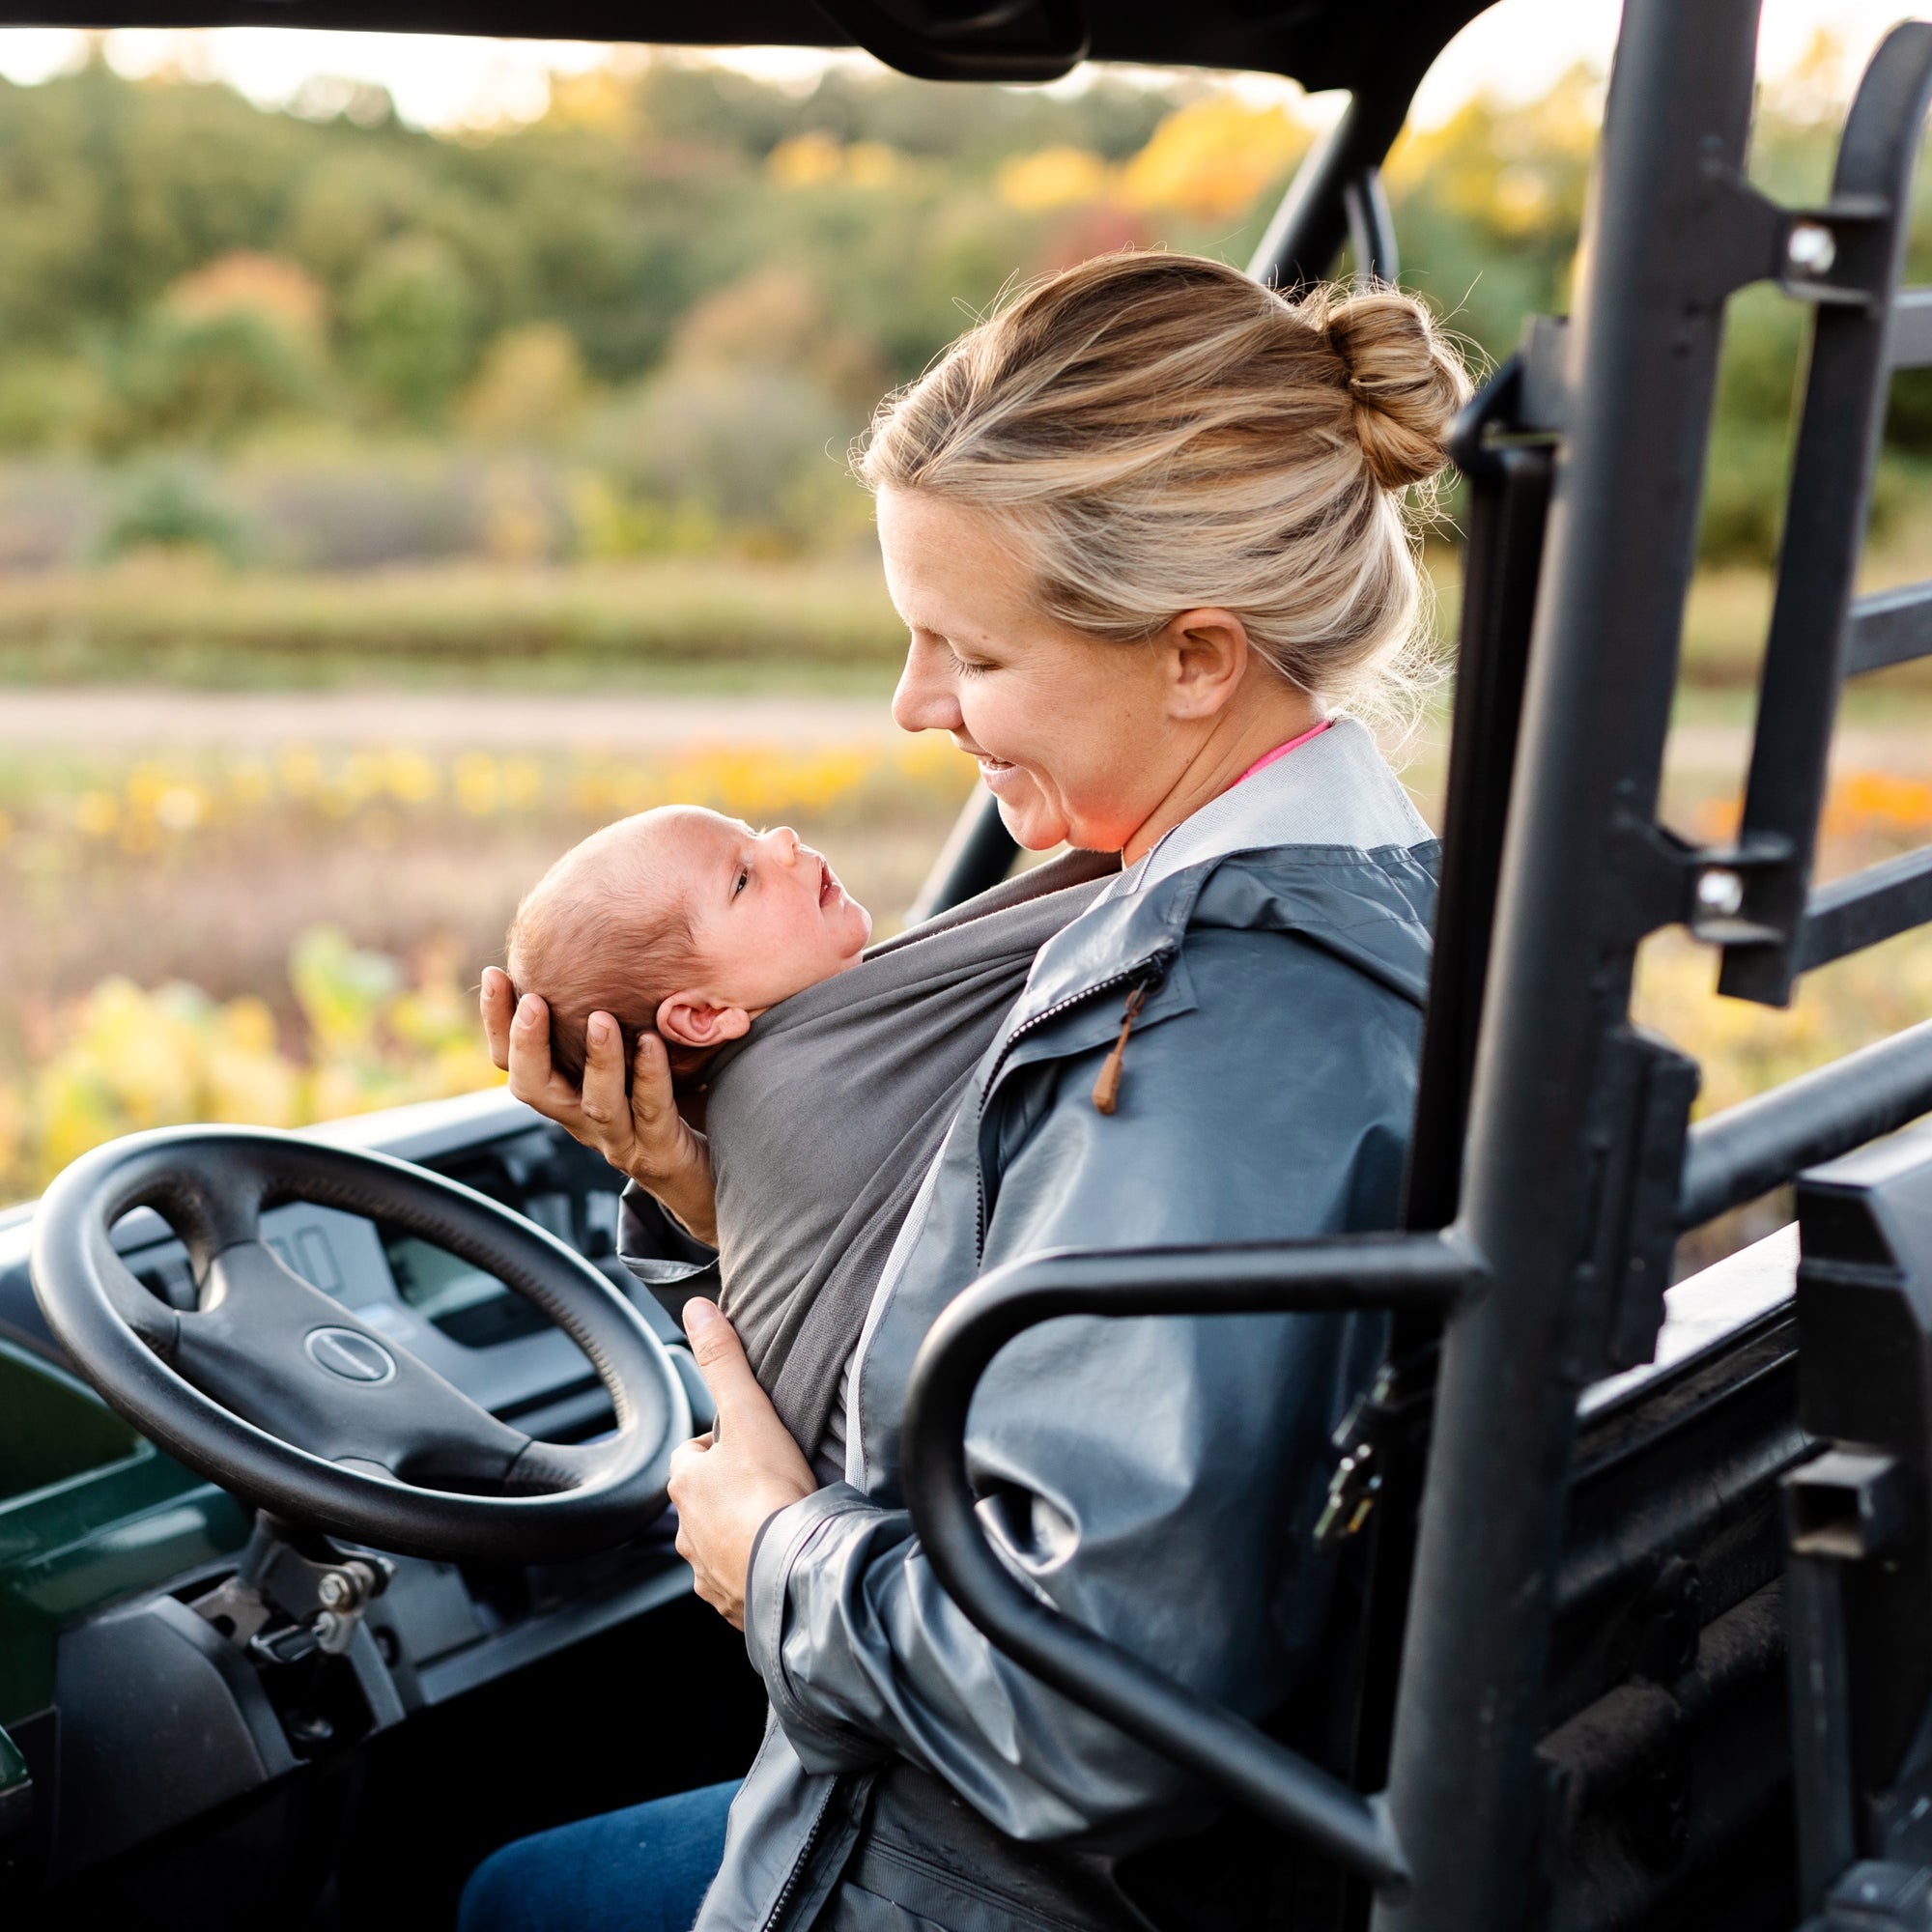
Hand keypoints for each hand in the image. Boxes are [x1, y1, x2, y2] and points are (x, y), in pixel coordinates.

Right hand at [480, 967, 717, 1245]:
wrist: (705, 1177)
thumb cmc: (663, 1107)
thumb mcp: (625, 1059)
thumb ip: (608, 1017)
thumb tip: (595, 950)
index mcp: (566, 1095)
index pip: (513, 1063)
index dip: (496, 1024)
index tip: (494, 974)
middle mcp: (582, 1120)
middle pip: (535, 1089)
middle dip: (526, 1044)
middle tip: (531, 999)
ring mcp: (620, 1139)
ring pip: (595, 1104)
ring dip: (596, 1060)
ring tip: (600, 1018)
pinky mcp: (659, 1151)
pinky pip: (651, 1112)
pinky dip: (649, 1077)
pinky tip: (652, 1042)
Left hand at [668, 1300, 816, 1629]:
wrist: (795, 1575)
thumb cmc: (771, 1495)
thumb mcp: (750, 1414)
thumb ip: (724, 1361)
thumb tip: (696, 1310)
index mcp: (686, 1483)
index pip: (693, 1454)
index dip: (719, 1446)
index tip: (747, 1446)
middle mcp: (686, 1531)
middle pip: (704, 1501)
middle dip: (728, 1493)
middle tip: (769, 1483)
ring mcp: (707, 1573)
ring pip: (718, 1543)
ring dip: (740, 1533)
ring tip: (779, 1523)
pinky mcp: (732, 1605)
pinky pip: (738, 1583)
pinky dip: (754, 1572)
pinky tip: (782, 1562)